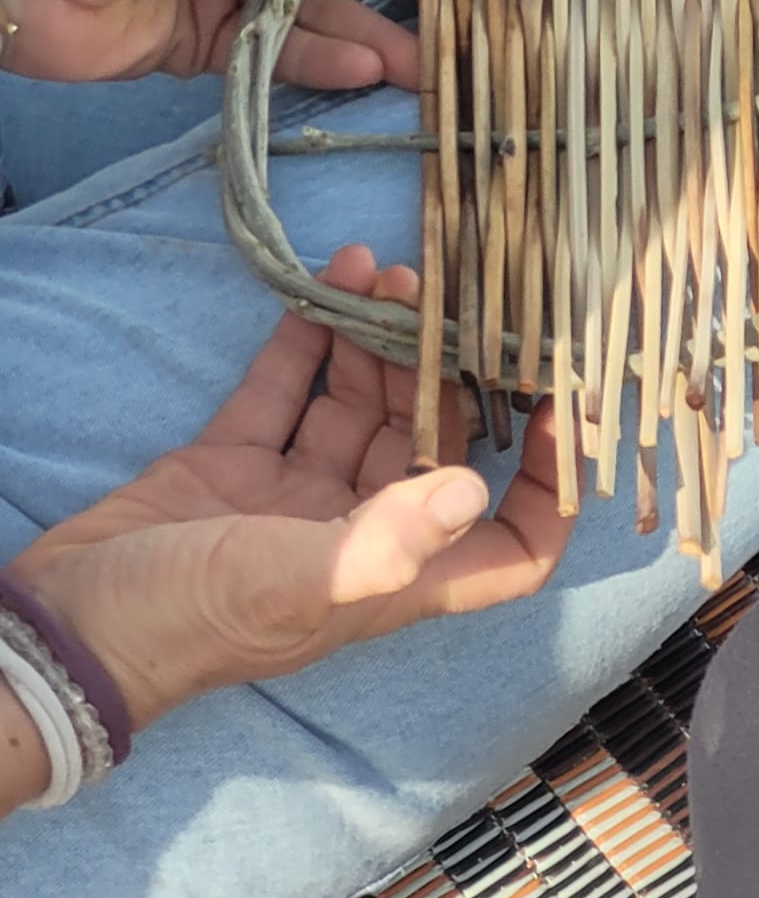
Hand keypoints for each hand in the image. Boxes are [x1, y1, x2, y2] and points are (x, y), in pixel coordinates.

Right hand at [4, 247, 571, 731]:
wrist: (61, 627)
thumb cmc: (182, 623)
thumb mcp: (289, 583)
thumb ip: (385, 542)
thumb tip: (474, 487)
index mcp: (394, 576)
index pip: (511, 548)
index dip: (547, 488)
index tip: (557, 408)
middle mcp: (358, 533)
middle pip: (433, 446)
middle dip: (445, 370)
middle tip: (444, 293)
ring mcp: (295, 496)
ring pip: (363, 407)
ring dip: (379, 341)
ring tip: (384, 270)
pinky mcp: (236, 462)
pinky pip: (291, 392)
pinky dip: (311, 342)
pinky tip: (330, 284)